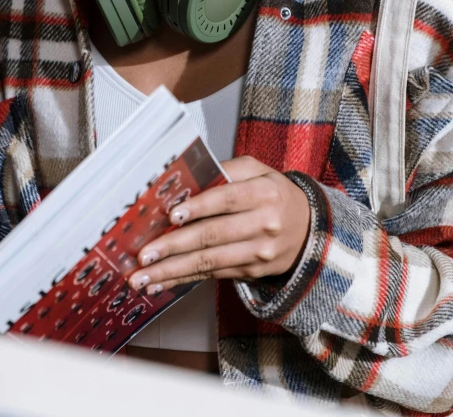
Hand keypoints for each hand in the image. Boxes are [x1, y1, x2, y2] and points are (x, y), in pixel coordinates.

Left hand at [128, 156, 310, 294]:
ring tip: (143, 277)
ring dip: (172, 270)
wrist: (309, 230)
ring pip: (209, 261)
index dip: (198, 207)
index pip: (227, 199)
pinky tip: (161, 283)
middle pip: (213, 236)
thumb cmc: (274, 193)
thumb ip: (226, 170)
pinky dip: (184, 280)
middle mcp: (264, 224)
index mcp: (264, 192)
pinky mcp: (251, 271)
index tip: (171, 216)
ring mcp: (259, 252)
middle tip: (143, 255)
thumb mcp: (258, 171)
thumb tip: (187, 179)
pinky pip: (212, 275)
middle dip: (174, 247)